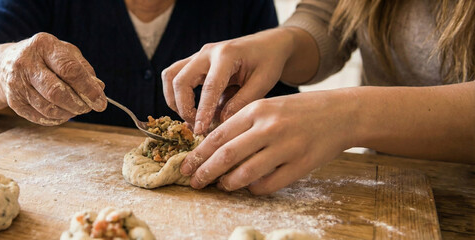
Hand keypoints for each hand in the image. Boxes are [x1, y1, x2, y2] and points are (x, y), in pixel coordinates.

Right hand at [0, 32, 106, 124]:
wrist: (7, 64)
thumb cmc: (45, 58)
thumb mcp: (66, 53)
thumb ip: (84, 70)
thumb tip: (99, 89)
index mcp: (44, 45)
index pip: (69, 70)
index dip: (87, 88)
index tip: (100, 102)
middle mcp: (26, 62)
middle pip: (56, 92)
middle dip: (78, 104)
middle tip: (88, 108)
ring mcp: (16, 82)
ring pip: (48, 108)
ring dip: (68, 113)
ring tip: (76, 109)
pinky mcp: (13, 101)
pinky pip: (39, 117)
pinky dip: (56, 119)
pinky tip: (62, 113)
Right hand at [161, 29, 295, 134]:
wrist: (267, 44)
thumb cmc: (268, 62)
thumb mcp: (263, 83)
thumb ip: (241, 102)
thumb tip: (221, 123)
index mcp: (227, 55)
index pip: (209, 87)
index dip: (202, 112)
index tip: (200, 131)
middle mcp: (207, 52)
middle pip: (180, 80)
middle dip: (184, 108)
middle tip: (197, 126)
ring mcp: (198, 55)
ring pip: (170, 76)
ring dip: (174, 100)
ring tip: (190, 117)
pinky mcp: (194, 61)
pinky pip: (174, 75)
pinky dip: (176, 94)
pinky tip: (190, 108)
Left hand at [180, 90, 359, 194]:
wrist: (341, 113)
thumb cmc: (297, 111)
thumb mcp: (267, 106)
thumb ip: (241, 123)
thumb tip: (210, 148)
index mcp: (257, 109)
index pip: (218, 136)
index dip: (198, 155)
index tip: (185, 166)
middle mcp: (270, 127)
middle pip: (226, 156)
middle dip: (205, 172)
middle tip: (194, 182)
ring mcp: (287, 147)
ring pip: (246, 173)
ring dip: (228, 183)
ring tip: (222, 185)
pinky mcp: (301, 164)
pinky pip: (269, 184)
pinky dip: (254, 189)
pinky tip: (250, 186)